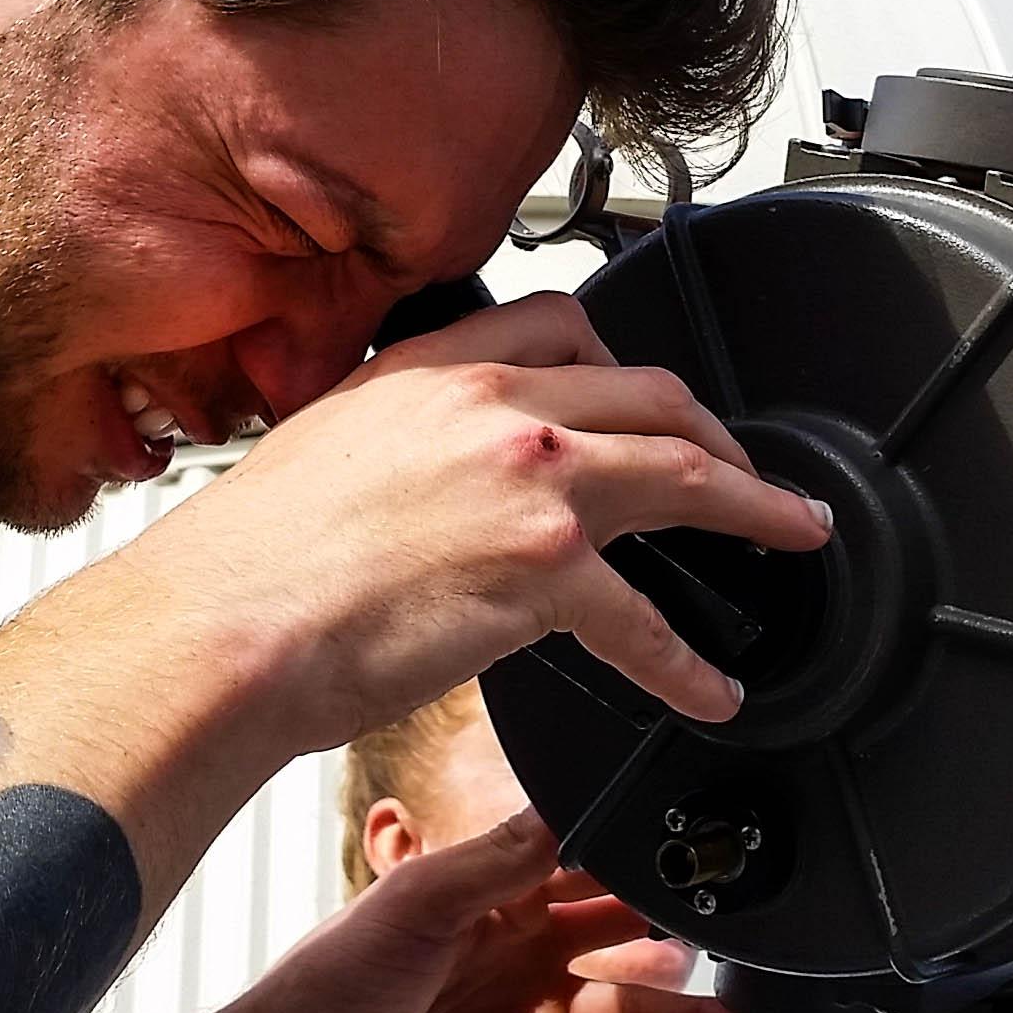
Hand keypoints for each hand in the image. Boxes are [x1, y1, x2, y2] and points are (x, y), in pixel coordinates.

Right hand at [113, 292, 831, 753]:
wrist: (221, 626)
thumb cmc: (247, 565)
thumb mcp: (324, 449)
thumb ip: (397, 442)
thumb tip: (425, 479)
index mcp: (433, 368)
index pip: (564, 326)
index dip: (625, 367)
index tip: (650, 399)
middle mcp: (492, 405)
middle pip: (651, 394)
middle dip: (716, 433)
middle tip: (747, 471)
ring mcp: (528, 480)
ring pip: (684, 473)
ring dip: (756, 508)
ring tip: (791, 534)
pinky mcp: (544, 568)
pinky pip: (646, 618)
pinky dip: (687, 660)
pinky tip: (709, 685)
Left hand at [187, 809, 775, 1012]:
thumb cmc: (323, 989)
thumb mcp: (413, 904)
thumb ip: (497, 863)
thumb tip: (563, 809)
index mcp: (488, 889)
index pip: (584, 867)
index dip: (643, 868)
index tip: (705, 864)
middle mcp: (512, 945)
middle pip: (620, 940)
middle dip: (684, 946)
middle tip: (747, 952)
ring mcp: (521, 1010)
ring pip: (626, 1010)